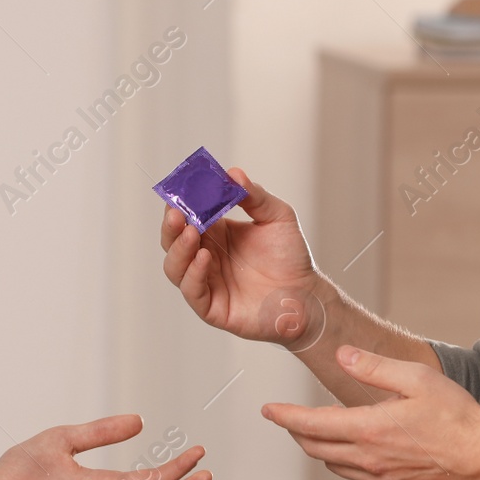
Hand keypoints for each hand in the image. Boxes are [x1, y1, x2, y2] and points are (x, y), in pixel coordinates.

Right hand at [159, 167, 325, 346]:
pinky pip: (192, 290)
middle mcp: (205, 256)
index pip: (187, 216)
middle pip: (173, 240)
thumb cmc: (291, 257)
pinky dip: (193, 273)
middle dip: (171, 226)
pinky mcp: (211, 306)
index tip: (179, 191)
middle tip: (176, 213)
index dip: (179, 204)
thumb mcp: (277, 216)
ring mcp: (206, 282)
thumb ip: (255, 196)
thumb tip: (233, 173)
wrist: (308, 294)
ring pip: (175, 266)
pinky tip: (204, 257)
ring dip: (178, 248)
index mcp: (216, 233)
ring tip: (191, 232)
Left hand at [261, 347, 479, 479]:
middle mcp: (369, 460)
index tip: (268, 410)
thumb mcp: (414, 378)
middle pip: (315, 448)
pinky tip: (356, 450)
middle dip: (297, 432)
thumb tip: (341, 355)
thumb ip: (372, 366)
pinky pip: (357, 479)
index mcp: (369, 430)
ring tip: (321, 430)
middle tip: (289, 418)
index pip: (311, 424)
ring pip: (335, 465)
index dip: (285, 416)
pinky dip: (346, 463)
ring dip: (321, 448)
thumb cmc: (456, 414)